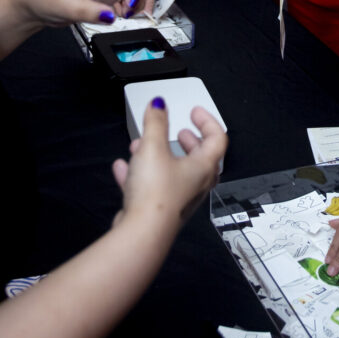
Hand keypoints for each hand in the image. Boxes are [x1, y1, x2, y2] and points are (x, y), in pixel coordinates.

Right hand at [112, 101, 226, 225]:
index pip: (217, 138)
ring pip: (174, 172)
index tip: (195, 111)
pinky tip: (122, 167)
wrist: (142, 233)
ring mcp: (179, 200)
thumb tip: (158, 104)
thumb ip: (155, 122)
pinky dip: (140, 175)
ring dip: (160, 156)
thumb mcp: (153, 147)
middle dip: (190, 142)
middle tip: (183, 131)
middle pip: (200, 158)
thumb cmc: (156, 192)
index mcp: (203, 167)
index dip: (208, 121)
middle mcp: (196, 184)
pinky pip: (152, 188)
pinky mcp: (160, 211)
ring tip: (143, 145)